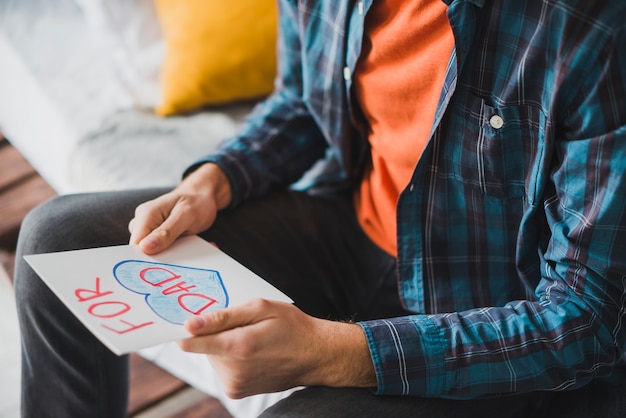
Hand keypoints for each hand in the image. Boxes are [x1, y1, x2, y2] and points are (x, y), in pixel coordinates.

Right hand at [128, 163, 231, 253]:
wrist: (203, 196)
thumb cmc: (196, 202)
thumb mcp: (186, 216)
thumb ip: (167, 232)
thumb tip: (145, 248)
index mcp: (146, 215)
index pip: (135, 245)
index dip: (146, 259)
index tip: (163, 266)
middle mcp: (143, 222)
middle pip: (143, 250)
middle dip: (163, 257)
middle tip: (184, 254)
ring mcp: (149, 228)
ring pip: (153, 251)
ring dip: (171, 254)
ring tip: (190, 246)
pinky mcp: (156, 234)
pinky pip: (161, 248)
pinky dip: (174, 251)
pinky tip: (189, 245)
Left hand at [177, 299, 376, 398]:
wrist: (315, 356)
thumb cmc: (291, 326)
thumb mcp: (262, 308)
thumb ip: (224, 316)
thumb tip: (190, 324)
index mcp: (238, 346)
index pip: (190, 342)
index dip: (186, 327)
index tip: (186, 317)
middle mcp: (233, 370)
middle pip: (202, 346)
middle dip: (215, 332)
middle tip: (242, 323)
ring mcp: (234, 385)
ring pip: (212, 356)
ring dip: (224, 345)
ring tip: (251, 338)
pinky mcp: (236, 392)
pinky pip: (222, 368)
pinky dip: (230, 357)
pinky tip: (252, 352)